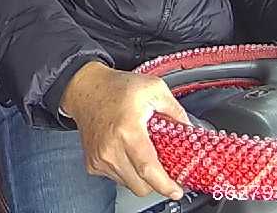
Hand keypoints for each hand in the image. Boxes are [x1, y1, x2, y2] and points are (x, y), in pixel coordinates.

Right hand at [60, 61, 187, 199]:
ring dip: (141, 177)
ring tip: (144, 156)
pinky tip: (129, 155)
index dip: (166, 185)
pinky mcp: (93, 163)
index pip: (148, 170)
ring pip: (129, 184)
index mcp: (127, 130)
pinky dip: (127, 173)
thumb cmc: (115, 88)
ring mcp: (100, 158)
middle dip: (157, 183)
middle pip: (141, 186)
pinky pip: (117, 179)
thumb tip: (191, 132)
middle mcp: (111, 148)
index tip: (177, 189)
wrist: (85, 89)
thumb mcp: (154, 88)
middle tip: (166, 170)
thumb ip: (176, 111)